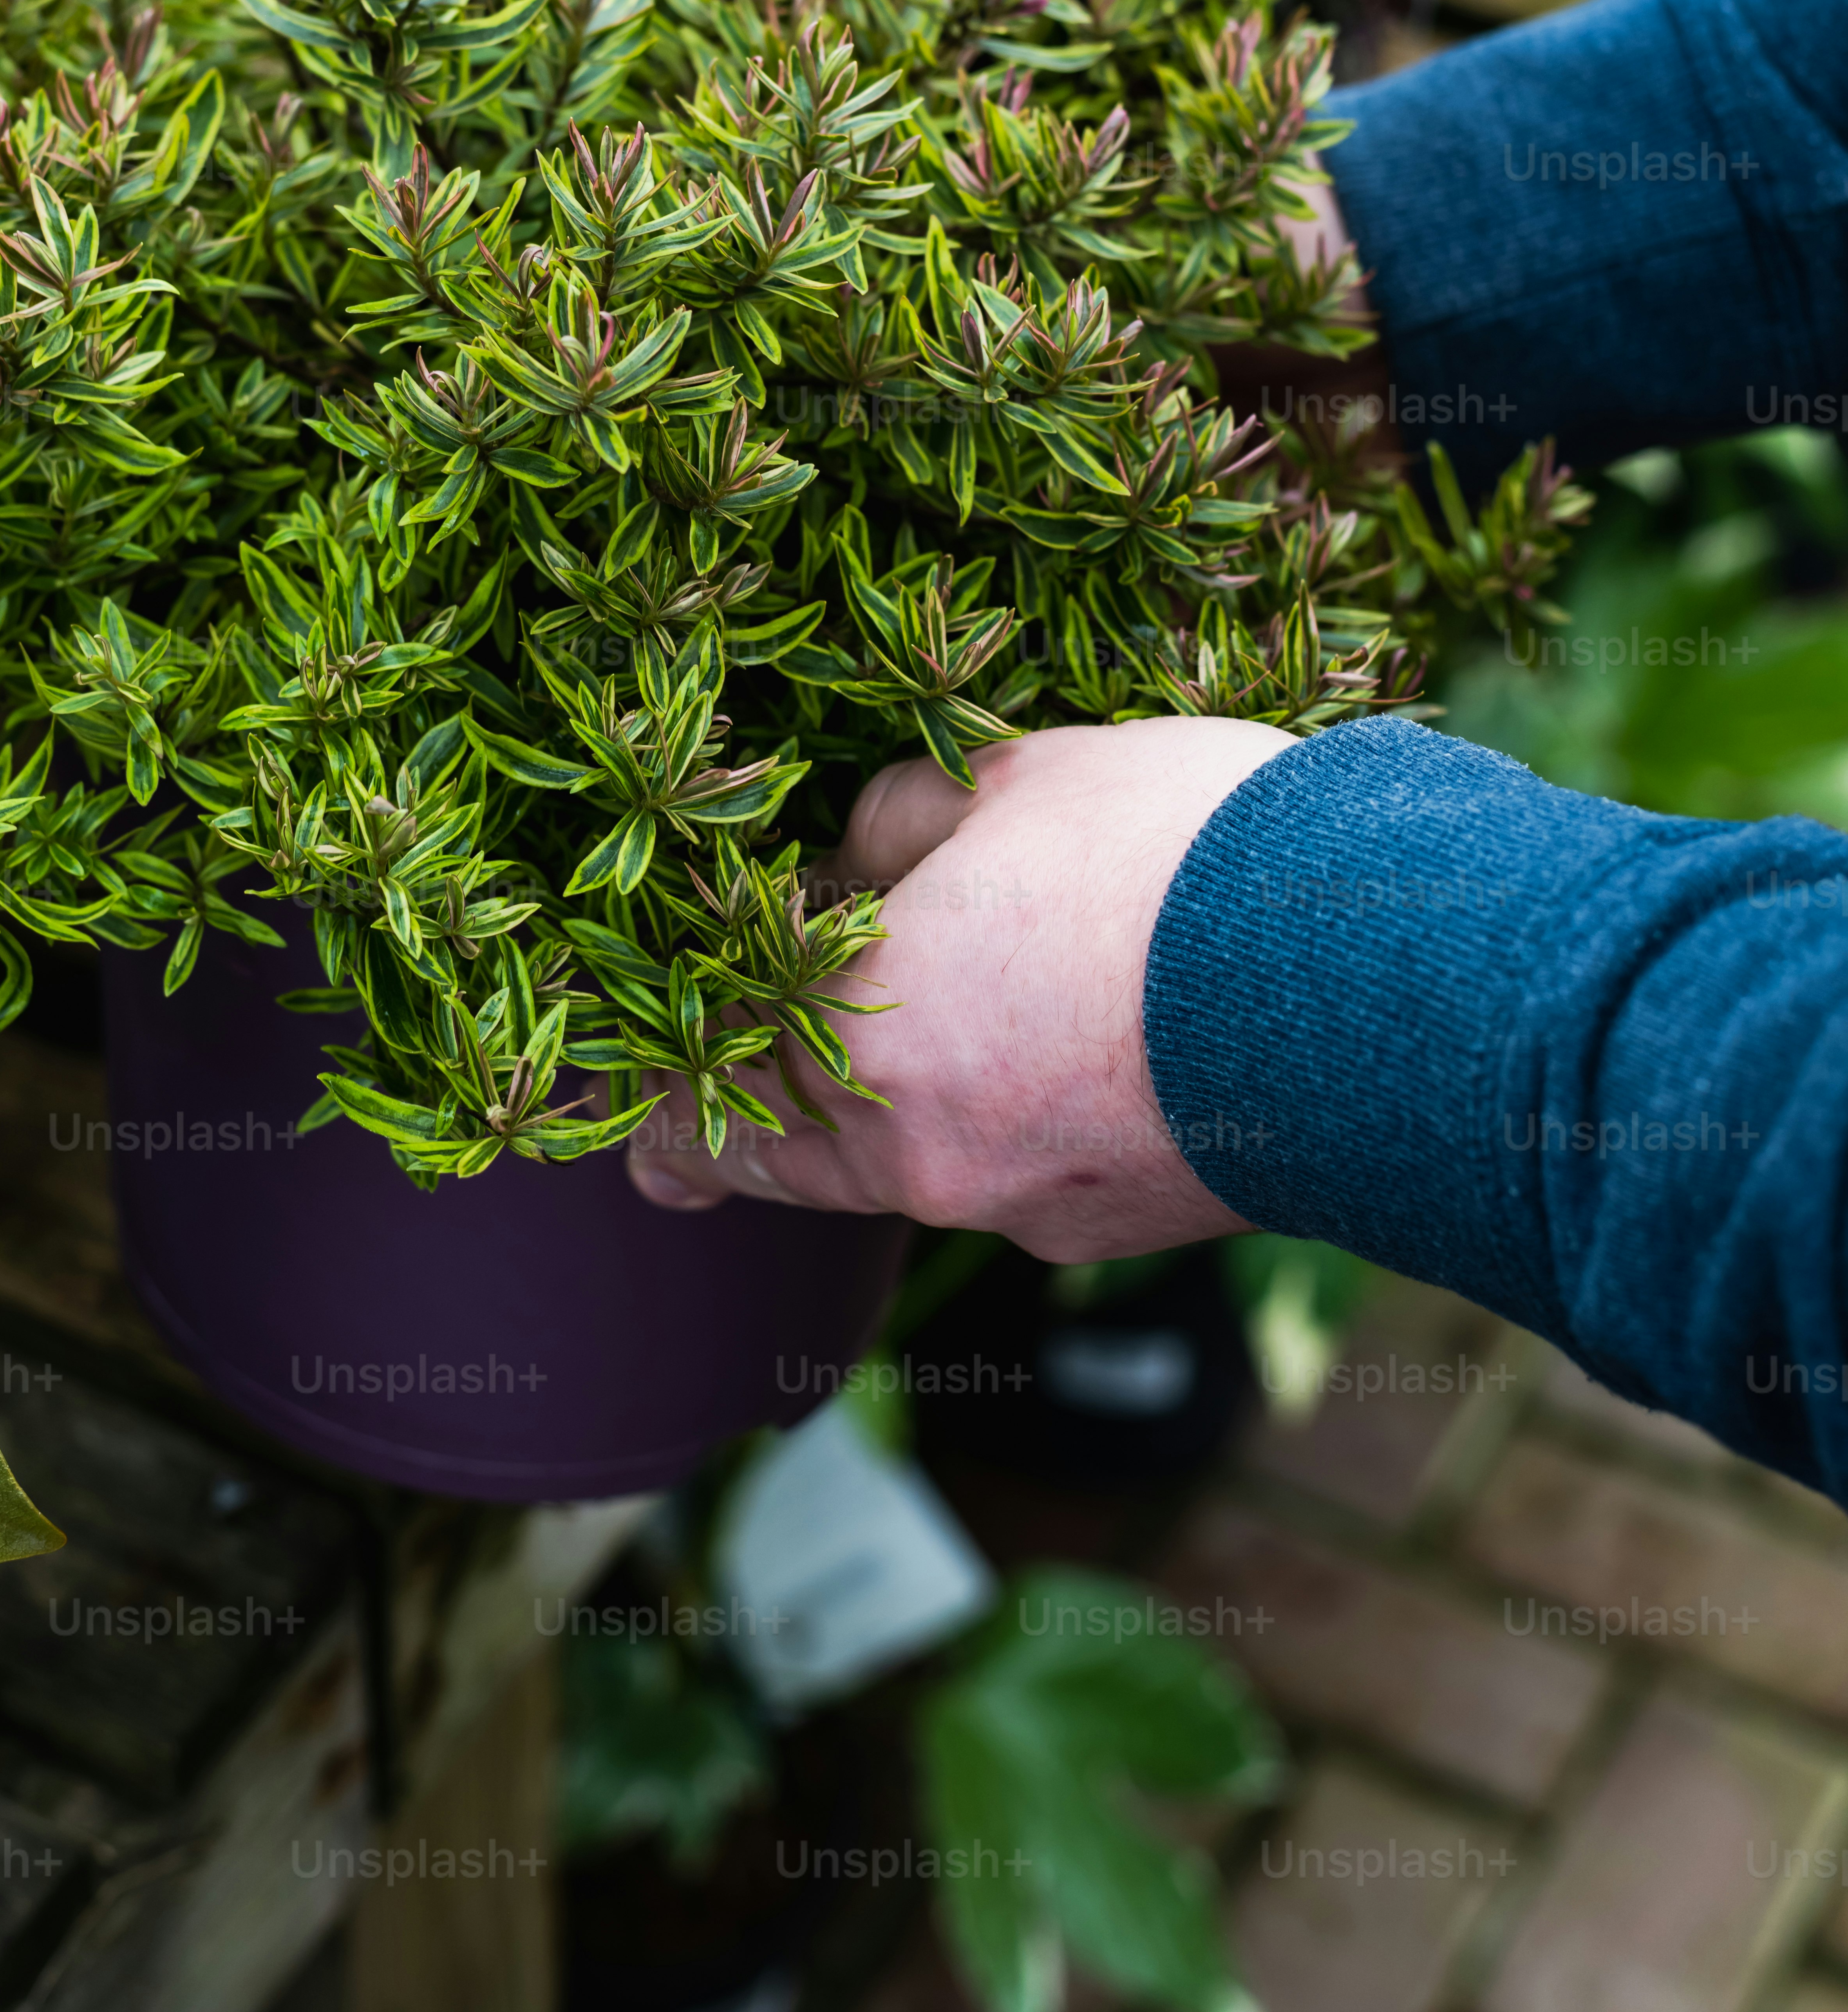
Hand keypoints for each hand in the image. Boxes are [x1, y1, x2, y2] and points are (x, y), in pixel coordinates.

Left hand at [624, 718, 1289, 1258]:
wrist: (1386, 979)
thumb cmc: (1183, 852)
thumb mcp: (1019, 780)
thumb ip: (906, 826)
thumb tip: (860, 862)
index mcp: (869, 1033)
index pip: (709, 1076)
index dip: (654, 1094)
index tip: (625, 1118)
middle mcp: (926, 1150)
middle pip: (784, 1161)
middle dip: (727, 1144)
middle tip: (668, 1152)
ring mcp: (1021, 1207)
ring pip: (899, 1174)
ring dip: (873, 1129)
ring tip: (862, 1088)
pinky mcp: (1109, 1231)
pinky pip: (1008, 1181)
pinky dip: (995, 1134)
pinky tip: (1037, 1068)